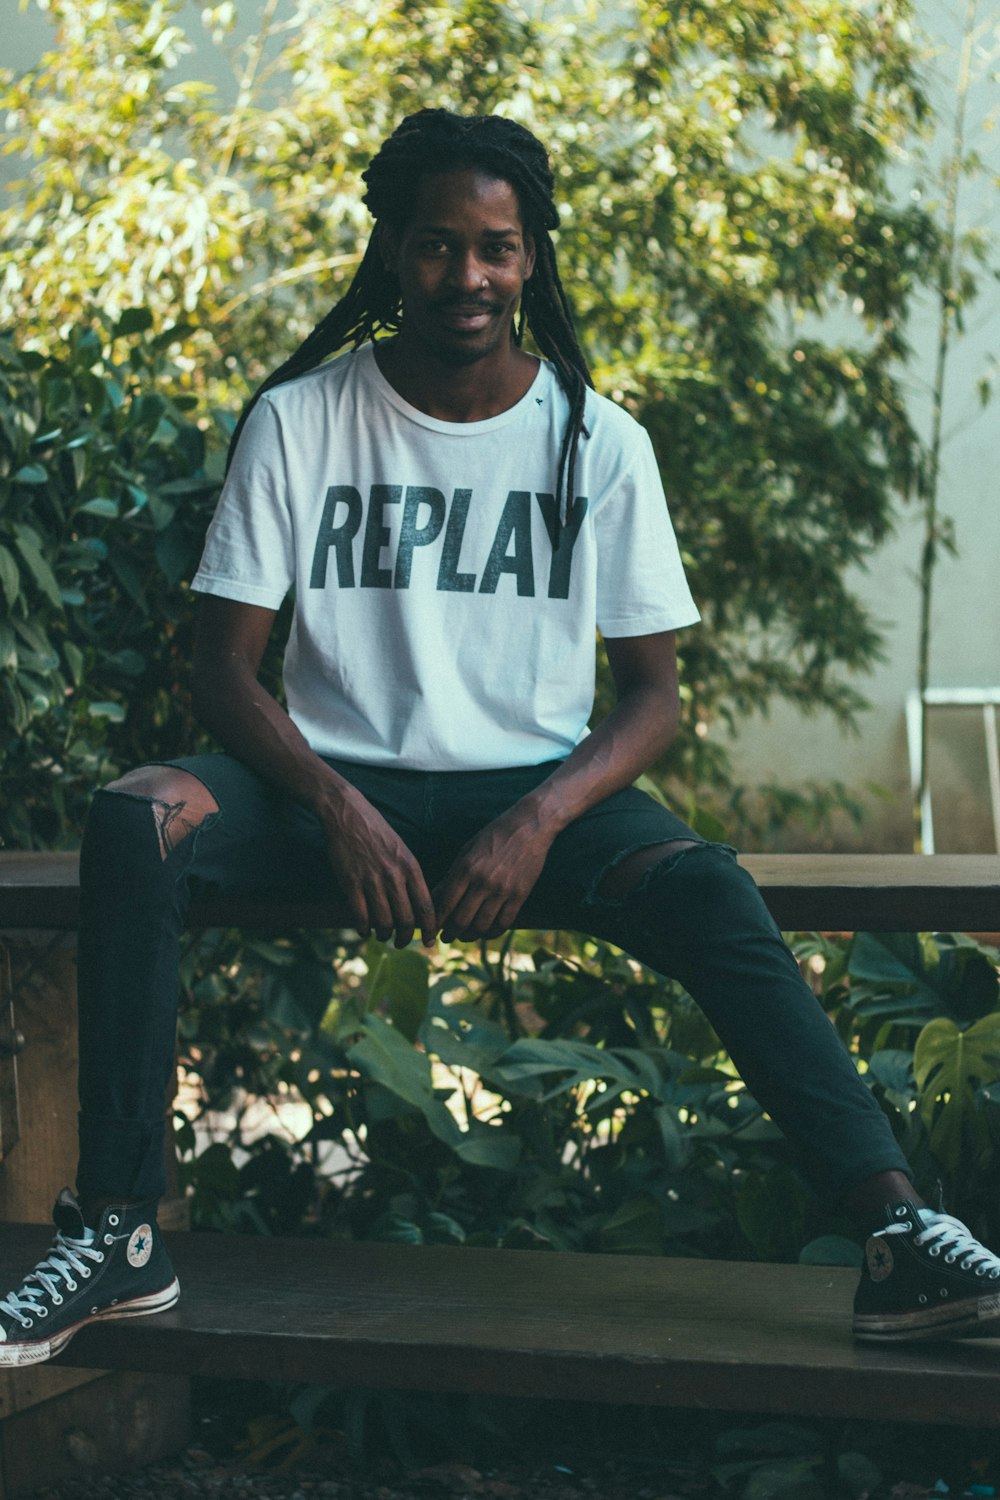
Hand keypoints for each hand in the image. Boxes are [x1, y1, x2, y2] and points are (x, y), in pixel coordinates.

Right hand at [320, 789, 435, 948]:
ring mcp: (372, 880)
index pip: (427, 906)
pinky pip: (360, 915)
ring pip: (384, 922)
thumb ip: (409, 874)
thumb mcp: (402, 849)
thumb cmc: (376, 832)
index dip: (430, 928)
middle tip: (402, 942)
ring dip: (384, 934)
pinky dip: (364, 928)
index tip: (430, 940)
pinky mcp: (351, 882)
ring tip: (382, 935)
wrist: (348, 813)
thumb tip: (417, 903)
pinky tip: (364, 929)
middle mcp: (394, 876)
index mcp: (411, 867)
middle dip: (406, 938)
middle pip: (406, 920)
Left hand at [432, 809, 555, 941]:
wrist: (529, 826)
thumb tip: (434, 897)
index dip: (436, 922)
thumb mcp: (467, 850)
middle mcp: (482, 882)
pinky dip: (493, 932)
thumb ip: (451, 875)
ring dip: (470, 936)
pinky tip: (486, 933)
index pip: (445, 905)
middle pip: (461, 920)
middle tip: (446, 938)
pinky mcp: (520, 894)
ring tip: (465, 937)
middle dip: (450, 934)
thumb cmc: (494, 835)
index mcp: (466, 869)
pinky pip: (504, 923)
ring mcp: (503, 890)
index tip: (432, 930)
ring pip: (482, 925)